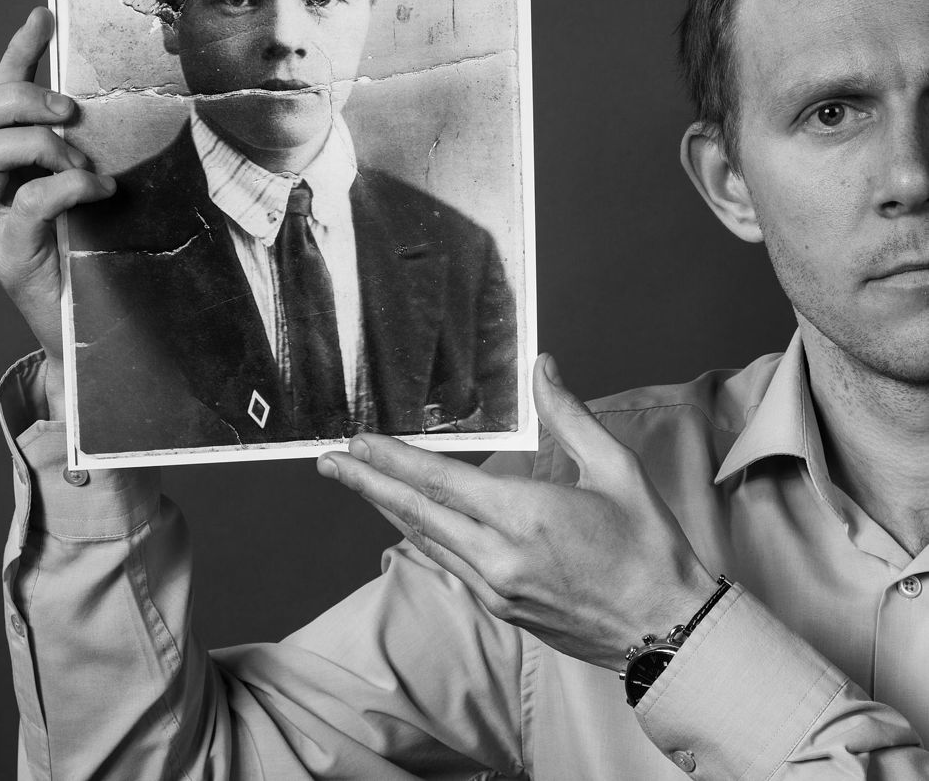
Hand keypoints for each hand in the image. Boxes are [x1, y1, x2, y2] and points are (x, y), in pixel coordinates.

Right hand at [0, 8, 115, 412]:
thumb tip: (115, 112)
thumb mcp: (87, 195)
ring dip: (38, 143)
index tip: (45, 15)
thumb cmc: (89, 260)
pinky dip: (69, 184)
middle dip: (18, 99)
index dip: (15, 52)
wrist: (85, 336)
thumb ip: (85, 156)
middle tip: (70, 114)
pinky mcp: (4, 255)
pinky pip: (28, 200)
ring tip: (81, 163)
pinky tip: (103, 192)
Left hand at [317, 354, 715, 669]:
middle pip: (416, 514)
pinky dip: (422, 537)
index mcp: (524, 517)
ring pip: (426, 542)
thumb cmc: (649, 548)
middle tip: (329, 461)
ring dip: (388, 510)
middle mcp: (498, 558)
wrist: (669, 632)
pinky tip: (413, 522)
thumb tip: (543, 366)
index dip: (391, 460)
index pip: (438, 482)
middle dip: (367, 484)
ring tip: (359, 483)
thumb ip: (569, 416)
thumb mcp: (617, 469)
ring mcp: (496, 590)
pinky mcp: (503, 610)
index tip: (356, 441)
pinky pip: (449, 566)